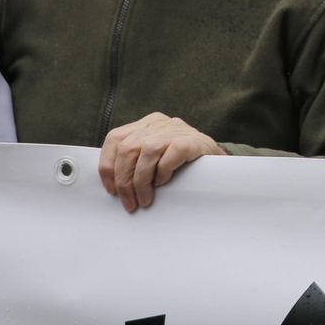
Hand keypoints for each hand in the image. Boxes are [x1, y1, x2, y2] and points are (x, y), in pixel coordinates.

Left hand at [99, 112, 225, 211]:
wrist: (216, 163)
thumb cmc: (180, 164)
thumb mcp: (152, 158)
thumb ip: (134, 161)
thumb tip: (113, 185)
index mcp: (145, 125)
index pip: (115, 138)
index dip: (108, 165)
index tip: (111, 189)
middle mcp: (159, 123)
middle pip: (128, 148)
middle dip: (124, 180)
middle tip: (129, 201)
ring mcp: (176, 130)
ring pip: (146, 152)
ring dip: (141, 180)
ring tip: (145, 198)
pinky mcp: (191, 140)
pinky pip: (170, 154)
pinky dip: (162, 171)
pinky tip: (163, 182)